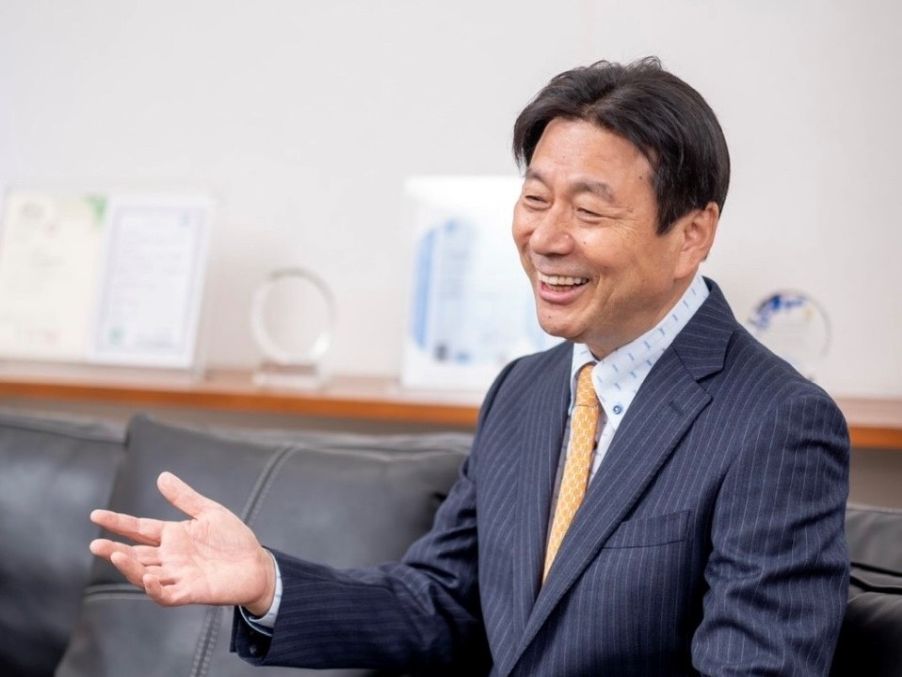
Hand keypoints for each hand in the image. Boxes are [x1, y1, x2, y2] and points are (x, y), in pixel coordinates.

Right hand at [89, 471, 274, 614]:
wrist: (258, 564)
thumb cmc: (234, 539)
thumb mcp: (209, 512)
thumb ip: (185, 498)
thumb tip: (162, 476)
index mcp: (172, 536)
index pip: (139, 528)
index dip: (118, 522)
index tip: (96, 514)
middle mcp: (170, 557)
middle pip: (136, 554)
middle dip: (114, 550)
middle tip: (96, 543)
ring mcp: (177, 575)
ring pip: (144, 575)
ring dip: (129, 567)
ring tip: (115, 555)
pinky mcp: (190, 591)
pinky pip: (166, 594)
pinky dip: (154, 589)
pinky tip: (148, 578)